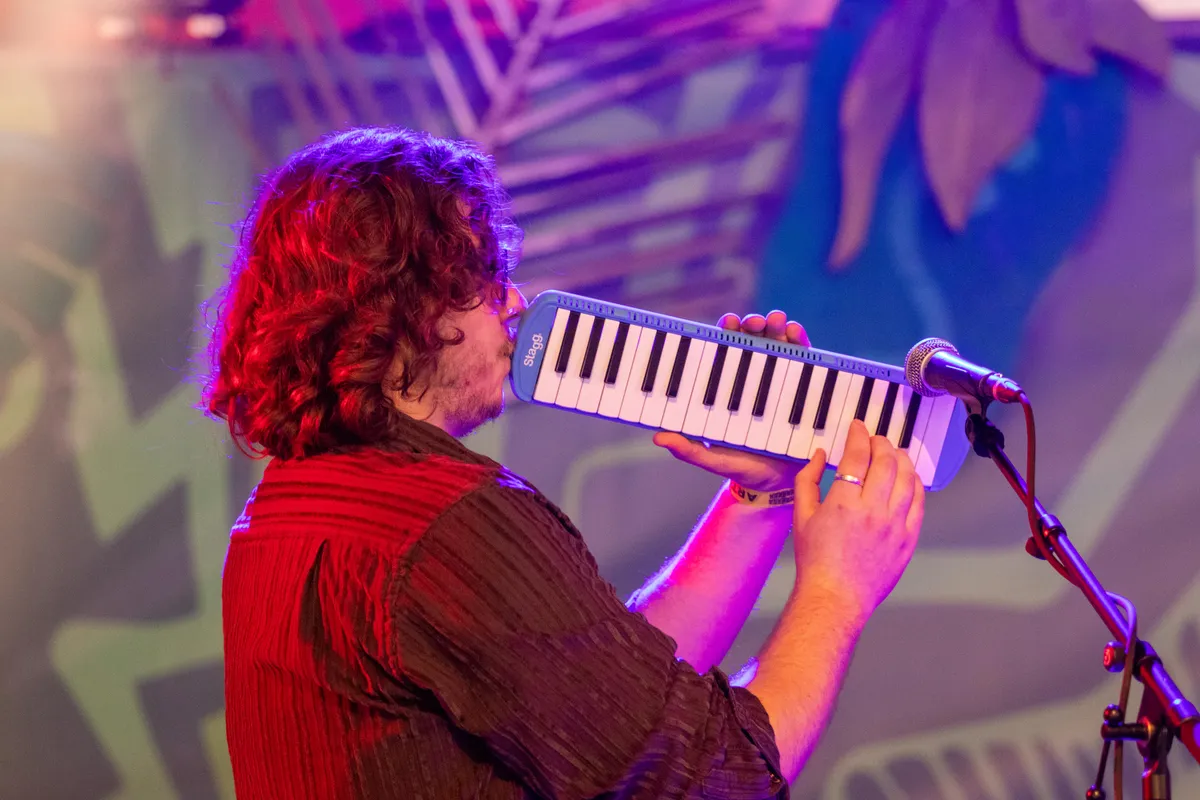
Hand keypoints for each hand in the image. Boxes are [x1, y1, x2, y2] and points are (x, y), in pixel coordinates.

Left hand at [653, 311, 809, 492]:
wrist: (776, 484)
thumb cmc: (740, 466)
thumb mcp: (711, 459)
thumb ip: (688, 449)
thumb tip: (659, 437)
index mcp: (729, 388)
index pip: (725, 353)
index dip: (726, 333)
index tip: (728, 322)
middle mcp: (753, 379)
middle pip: (754, 342)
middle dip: (754, 324)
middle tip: (754, 321)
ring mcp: (779, 380)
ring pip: (778, 345)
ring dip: (779, 327)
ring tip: (779, 320)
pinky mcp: (804, 387)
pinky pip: (805, 361)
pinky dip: (802, 343)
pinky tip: (797, 333)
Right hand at [791, 420, 924, 617]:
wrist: (835, 597)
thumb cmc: (815, 560)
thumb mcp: (801, 516)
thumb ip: (808, 480)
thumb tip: (821, 455)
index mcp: (844, 502)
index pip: (858, 455)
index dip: (859, 435)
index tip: (858, 428)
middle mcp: (873, 510)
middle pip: (887, 462)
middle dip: (882, 443)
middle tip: (876, 439)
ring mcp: (895, 525)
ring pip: (908, 479)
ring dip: (902, 460)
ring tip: (895, 453)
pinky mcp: (908, 539)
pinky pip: (919, 504)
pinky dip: (916, 485)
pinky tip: (910, 478)